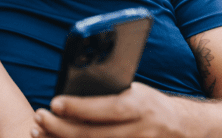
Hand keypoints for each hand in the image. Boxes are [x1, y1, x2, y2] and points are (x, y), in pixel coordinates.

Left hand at [34, 82, 186, 137]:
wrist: (183, 128)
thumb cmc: (147, 104)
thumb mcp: (134, 91)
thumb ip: (108, 93)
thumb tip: (69, 90)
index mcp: (140, 106)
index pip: (105, 108)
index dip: (78, 107)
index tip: (53, 103)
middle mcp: (141, 131)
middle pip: (93, 135)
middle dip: (60, 127)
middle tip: (38, 117)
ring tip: (39, 131)